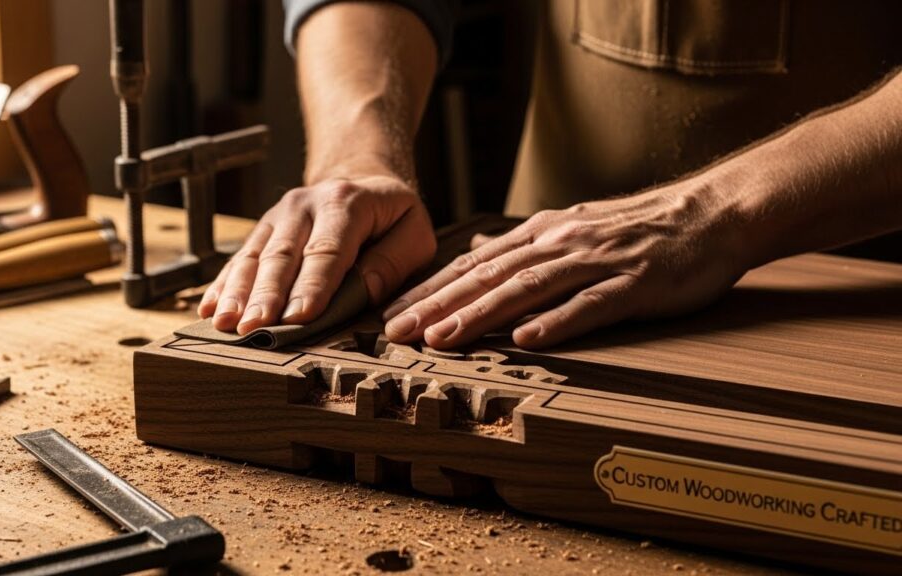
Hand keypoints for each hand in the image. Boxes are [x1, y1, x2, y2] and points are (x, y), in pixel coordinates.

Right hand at [198, 175, 435, 333]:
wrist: (360, 176)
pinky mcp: (263, 229)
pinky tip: (210, 308)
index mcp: (347, 204)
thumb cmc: (391, 217)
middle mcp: (305, 205)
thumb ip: (393, 262)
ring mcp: (278, 216)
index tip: (299, 318)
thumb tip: (363, 291)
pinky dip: (224, 284)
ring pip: (255, 256)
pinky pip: (240, 257)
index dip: (312, 286)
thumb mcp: (413, 233)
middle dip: (265, 294)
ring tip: (225, 323)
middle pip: (283, 255)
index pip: (328, 250)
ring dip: (238, 292)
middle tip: (253, 328)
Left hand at [382, 181, 748, 348]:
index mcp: (543, 233)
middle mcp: (560, 243)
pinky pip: (590, 305)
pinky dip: (557, 321)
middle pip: (488, 276)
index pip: (474, 263)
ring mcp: (596, 261)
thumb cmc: (641, 228)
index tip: (392, 312)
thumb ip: (524, 245)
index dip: (430, 289)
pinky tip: (528, 340)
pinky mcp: (633, 284)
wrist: (711, 213)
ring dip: (482, 314)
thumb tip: (477, 252)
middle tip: (396, 332)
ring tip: (443, 338)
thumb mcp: (572, 226)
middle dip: (438, 304)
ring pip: (527, 289)